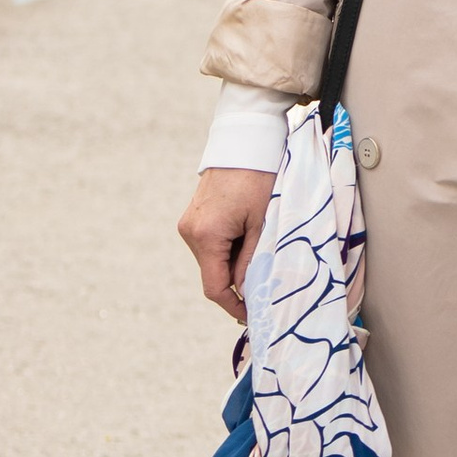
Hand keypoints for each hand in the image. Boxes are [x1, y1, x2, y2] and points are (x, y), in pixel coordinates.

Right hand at [180, 167, 276, 324]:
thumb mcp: (262, 223)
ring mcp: (189, 224)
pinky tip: (250, 237)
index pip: (215, 287)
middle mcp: (190, 232)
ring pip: (213, 260)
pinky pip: (211, 245)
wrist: (244, 141)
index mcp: (206, 236)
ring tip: (262, 250)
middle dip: (238, 283)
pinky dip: (230, 249)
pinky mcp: (194, 217)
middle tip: (267, 284)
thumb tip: (248, 290)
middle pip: (213, 274)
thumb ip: (252, 260)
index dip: (234, 305)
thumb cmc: (259, 178)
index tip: (253, 315)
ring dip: (235, 264)